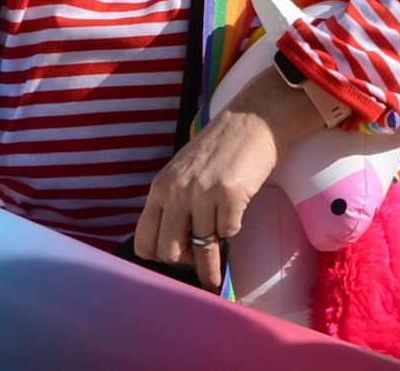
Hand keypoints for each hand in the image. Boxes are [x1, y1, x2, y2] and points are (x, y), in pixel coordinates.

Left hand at [133, 63, 323, 289]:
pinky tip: (235, 215)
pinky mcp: (230, 196)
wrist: (254, 119)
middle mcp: (177, 192)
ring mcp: (203, 194)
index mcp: (161, 187)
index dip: (157, 257)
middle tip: (195, 268)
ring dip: (210, 264)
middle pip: (170, 251)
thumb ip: (174, 202)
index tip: (172, 263)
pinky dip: (232, 229)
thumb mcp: (184, 172)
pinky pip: (229, 232)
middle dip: (184, 266)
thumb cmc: (221, 147)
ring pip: (201, 248)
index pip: (144, 239)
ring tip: (214, 280)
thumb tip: (175, 243)